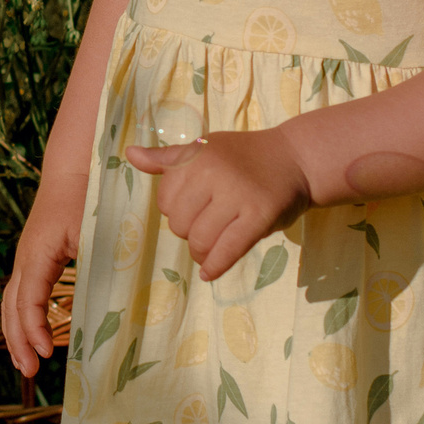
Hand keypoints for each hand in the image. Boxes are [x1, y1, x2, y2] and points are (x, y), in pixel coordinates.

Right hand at [0, 172, 84, 372]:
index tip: (46, 354)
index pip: (28, 298)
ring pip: (10, 302)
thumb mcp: (96, 229)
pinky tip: (33, 337)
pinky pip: (20, 294)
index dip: (34, 328)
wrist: (73, 167)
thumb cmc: (89, 196)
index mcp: (37, 252)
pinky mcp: (34, 259)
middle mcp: (25, 257)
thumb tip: (113, 303)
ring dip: (15, 334)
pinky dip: (22, 319)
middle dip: (18, 341)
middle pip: (11, 306)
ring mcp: (26, 258)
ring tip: (25, 364)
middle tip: (31, 372)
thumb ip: (100, 262)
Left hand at [123, 131, 312, 279]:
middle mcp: (212, 173)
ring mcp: (237, 195)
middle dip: (189, 233)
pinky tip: (209, 273)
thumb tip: (129, 154)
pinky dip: (215, 266)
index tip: (195, 207)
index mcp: (194, 156)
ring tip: (211, 248)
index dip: (176, 211)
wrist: (294, 159)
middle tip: (207, 226)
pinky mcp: (259, 215)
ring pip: (200, 240)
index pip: (165, 201)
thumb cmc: (242, 157)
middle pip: (179, 224)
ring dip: (201, 252)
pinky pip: (228, 249)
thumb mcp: (203, 150)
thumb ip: (166, 159)